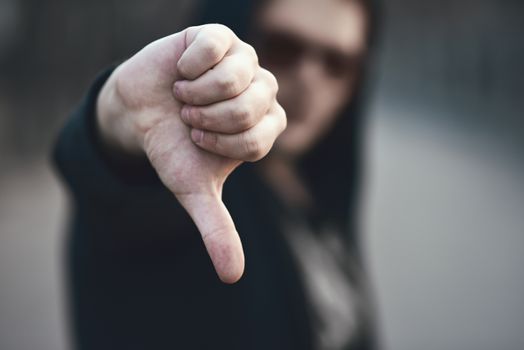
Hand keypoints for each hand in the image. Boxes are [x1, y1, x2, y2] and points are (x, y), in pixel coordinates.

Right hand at [96, 24, 285, 282]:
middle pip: (253, 106)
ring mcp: (244, 61)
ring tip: (184, 96)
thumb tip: (232, 278)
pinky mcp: (219, 38)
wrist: (139, 114)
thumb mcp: (193, 191)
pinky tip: (181, 71)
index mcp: (265, 126)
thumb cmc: (173, 149)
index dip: (223, 142)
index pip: (261, 136)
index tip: (199, 140)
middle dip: (210, 119)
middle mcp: (262, 91)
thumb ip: (217, 230)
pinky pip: (217, 46)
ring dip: (199, 94)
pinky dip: (190, 65)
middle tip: (190, 118)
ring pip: (239, 75)